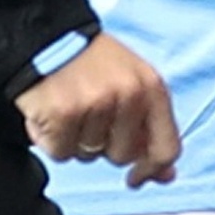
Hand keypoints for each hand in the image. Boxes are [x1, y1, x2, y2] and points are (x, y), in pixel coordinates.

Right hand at [15, 33, 180, 187]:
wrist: (47, 37)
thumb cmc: (92, 63)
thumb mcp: (133, 84)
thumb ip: (151, 128)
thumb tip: (166, 175)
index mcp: (152, 87)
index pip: (167, 147)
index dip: (152, 169)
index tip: (135, 178)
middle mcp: (129, 94)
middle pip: (122, 156)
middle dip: (104, 144)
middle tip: (89, 113)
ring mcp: (97, 104)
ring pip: (88, 157)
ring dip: (75, 139)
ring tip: (69, 106)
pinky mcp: (64, 113)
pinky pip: (60, 152)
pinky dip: (50, 139)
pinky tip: (50, 111)